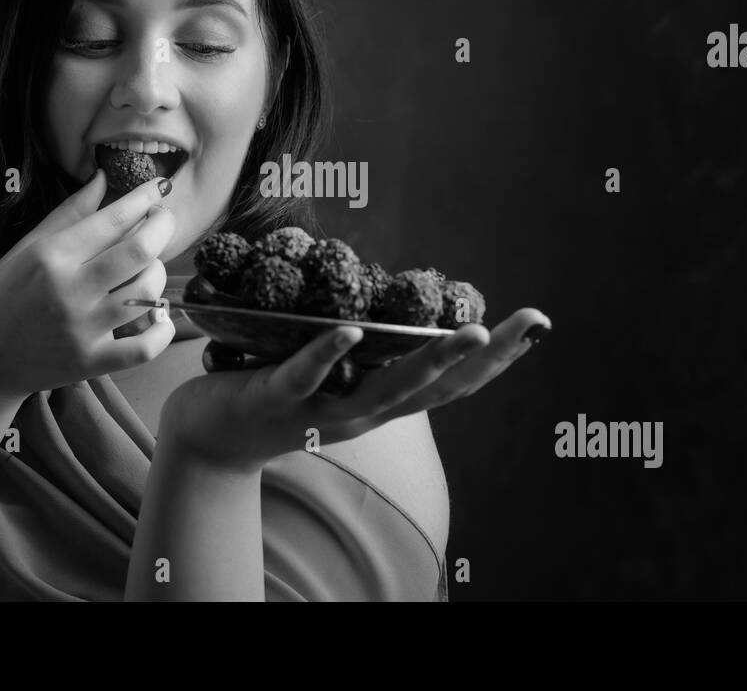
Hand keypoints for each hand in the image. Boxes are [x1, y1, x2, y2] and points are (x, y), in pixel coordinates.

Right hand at [0, 169, 178, 401]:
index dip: (145, 197)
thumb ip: (68, 214)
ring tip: (148, 267)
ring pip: (147, 292)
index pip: (113, 218)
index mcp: (51, 255)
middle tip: (161, 220)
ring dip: (158, 273)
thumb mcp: (25, 248)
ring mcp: (83, 329)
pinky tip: (160, 318)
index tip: (160, 188)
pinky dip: (161, 331)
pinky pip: (145, 347)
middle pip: (140, 250)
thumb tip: (102, 178)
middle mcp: (70, 289)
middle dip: (163, 226)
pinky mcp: (92, 362)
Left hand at [158, 307, 550, 472]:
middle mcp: (363, 414)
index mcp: (381, 402)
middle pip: (438, 390)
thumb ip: (369, 353)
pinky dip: (329, 354)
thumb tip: (402, 306)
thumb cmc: (277, 393)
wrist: (209, 439)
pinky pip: (304, 377)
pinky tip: (352, 329)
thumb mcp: (336, 377)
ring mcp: (322, 411)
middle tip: (530, 322)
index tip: (538, 326)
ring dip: (430, 360)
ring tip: (468, 330)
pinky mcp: (275, 399)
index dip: (498, 358)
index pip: (453, 385)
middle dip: (488, 355)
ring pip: (385, 389)